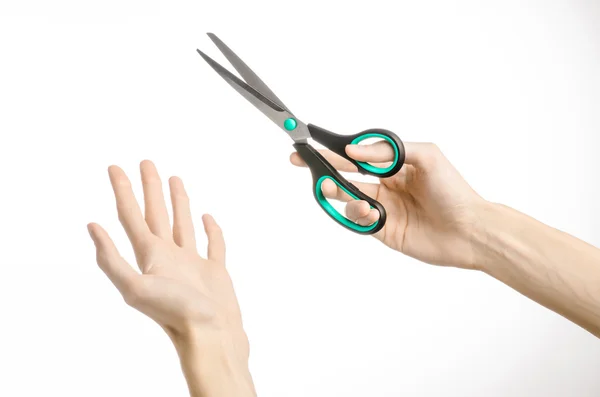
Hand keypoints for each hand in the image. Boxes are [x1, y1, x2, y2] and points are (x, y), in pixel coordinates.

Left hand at [87, 160, 254, 395]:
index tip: (115, 167)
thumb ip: (111, 259)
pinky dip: (210, 229)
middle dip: (149, 188)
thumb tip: (92, 227)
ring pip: (182, 224)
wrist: (212, 334)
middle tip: (146, 162)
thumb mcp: (136, 287)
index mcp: (150, 256)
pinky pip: (212, 244)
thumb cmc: (176, 313)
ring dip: (177, 201)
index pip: (131, 217)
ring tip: (174, 179)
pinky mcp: (214, 270)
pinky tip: (206, 217)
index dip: (122, 191)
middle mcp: (168, 256)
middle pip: (155, 214)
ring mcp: (192, 263)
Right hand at [291, 142, 485, 268]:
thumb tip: (354, 150)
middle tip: (300, 162)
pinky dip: (356, 214)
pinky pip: (360, 221)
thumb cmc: (453, 190)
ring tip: (327, 187)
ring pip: (350, 198)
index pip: (359, 155)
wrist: (470, 231)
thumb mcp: (425, 157)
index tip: (314, 144)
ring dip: (336, 191)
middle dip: (324, 168)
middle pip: (347, 175)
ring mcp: (385, 209)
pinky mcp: (384, 231)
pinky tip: (366, 210)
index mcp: (396, 166)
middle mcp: (388, 186)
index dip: (335, 150)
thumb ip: (388, 151)